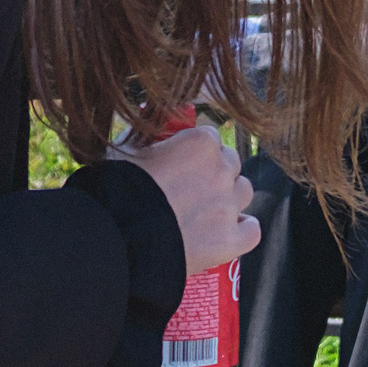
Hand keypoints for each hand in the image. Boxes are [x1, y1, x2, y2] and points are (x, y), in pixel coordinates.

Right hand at [112, 126, 259, 273]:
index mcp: (200, 143)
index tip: (182, 163)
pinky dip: (242, 231)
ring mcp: (228, 206)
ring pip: (243, 192)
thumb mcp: (127, 150)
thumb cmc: (116, 190)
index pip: (210, 137)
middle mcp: (221, 170)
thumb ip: (147, 136)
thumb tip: (150, 126)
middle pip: (230, 163)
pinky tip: (226, 234)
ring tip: (204, 211)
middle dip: (213, 172)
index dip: (195, 151)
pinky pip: (251, 230)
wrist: (118, 239)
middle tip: (190, 188)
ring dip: (229, 198)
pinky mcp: (231, 240)